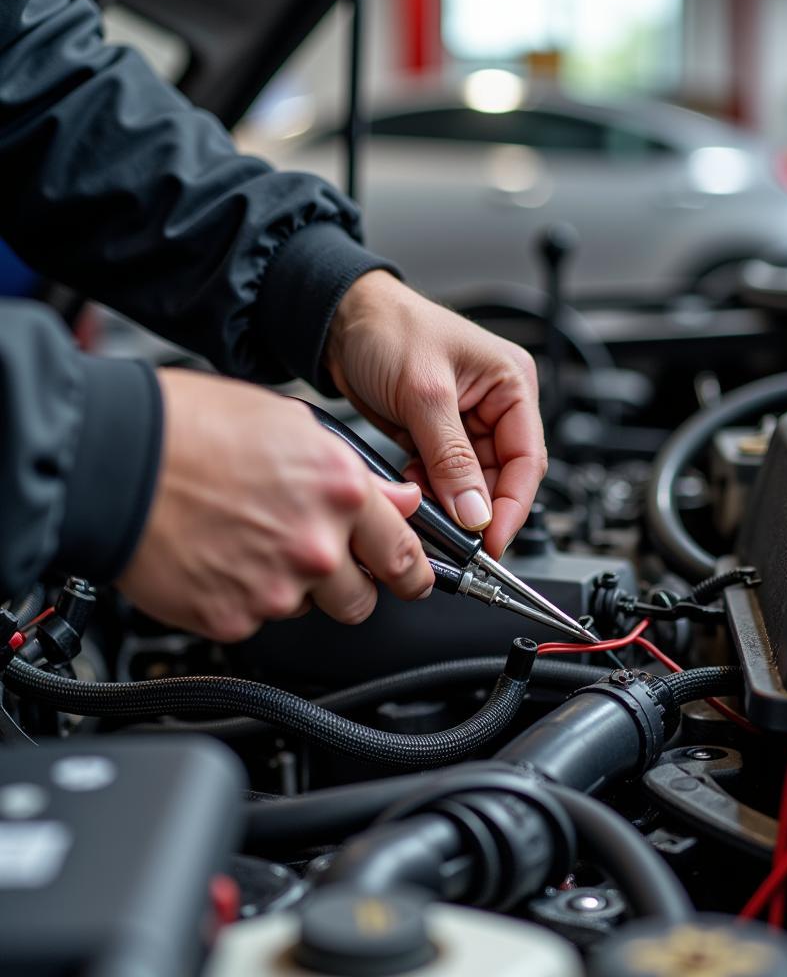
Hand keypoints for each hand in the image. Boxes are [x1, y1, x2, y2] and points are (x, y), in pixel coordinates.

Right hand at [117, 369, 434, 640]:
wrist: (113, 457)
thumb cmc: (192, 427)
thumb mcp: (292, 425)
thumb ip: (355, 474)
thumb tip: (397, 501)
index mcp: (340, 492)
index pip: (404, 554)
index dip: (414, 572)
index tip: (413, 579)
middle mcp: (316, 546)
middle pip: (362, 599)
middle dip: (351, 586)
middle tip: (321, 563)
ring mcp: (275, 588)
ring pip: (309, 610)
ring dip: (295, 589)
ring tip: (253, 546)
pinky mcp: (232, 617)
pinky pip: (256, 620)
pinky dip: (244, 598)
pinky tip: (220, 558)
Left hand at [326, 271, 546, 557]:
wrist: (339, 320)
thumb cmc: (388, 328)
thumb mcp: (424, 394)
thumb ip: (451, 458)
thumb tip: (475, 511)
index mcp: (512, 384)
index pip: (527, 458)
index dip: (512, 505)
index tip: (491, 541)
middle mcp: (496, 404)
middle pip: (502, 475)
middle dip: (478, 507)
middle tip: (456, 537)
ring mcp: (468, 422)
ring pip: (472, 482)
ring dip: (451, 501)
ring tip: (426, 507)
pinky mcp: (438, 434)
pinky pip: (445, 477)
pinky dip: (431, 491)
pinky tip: (412, 489)